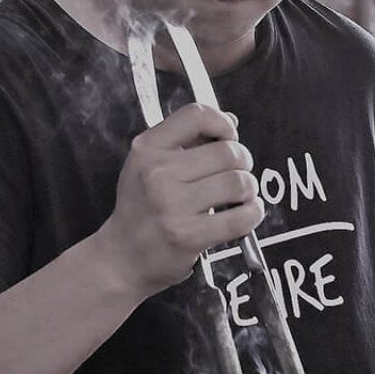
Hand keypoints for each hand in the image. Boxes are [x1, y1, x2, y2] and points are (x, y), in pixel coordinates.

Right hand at [95, 103, 264, 296]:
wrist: (121, 258)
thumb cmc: (141, 210)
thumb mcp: (149, 166)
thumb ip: (188, 141)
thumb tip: (230, 121)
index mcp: (147, 149)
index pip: (197, 115)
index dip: (223, 124)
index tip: (229, 138)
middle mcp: (157, 173)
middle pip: (228, 152)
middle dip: (244, 163)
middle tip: (238, 175)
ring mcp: (171, 205)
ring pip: (238, 182)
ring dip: (249, 190)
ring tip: (241, 197)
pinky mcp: (188, 236)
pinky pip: (240, 218)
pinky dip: (253, 214)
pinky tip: (247, 214)